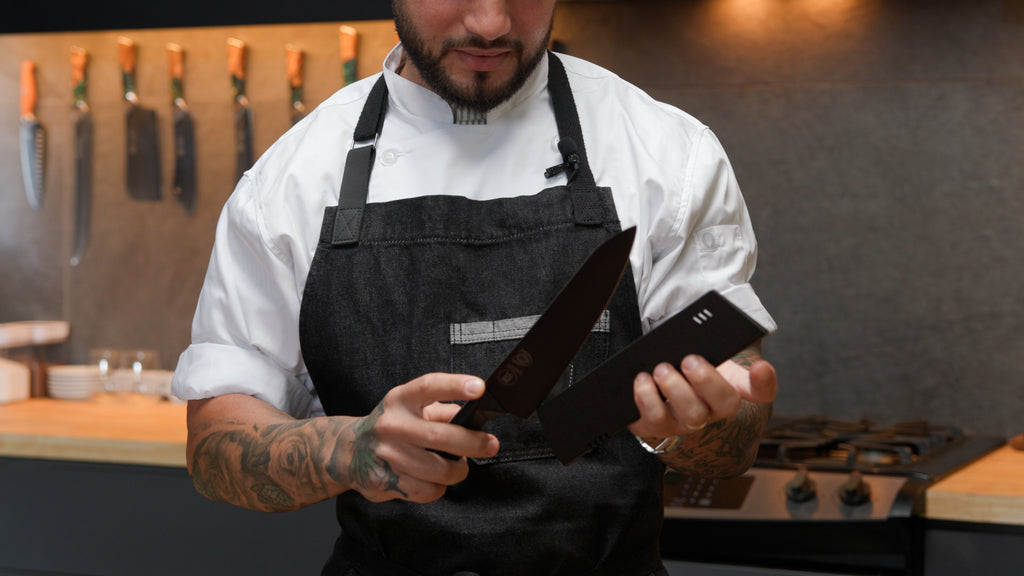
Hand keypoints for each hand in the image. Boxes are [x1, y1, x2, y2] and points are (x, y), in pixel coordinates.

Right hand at [345, 373, 499, 503]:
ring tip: (457, 466)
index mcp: (400, 400)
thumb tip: (473, 417)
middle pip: (440, 436)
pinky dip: (439, 487)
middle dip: (473, 443)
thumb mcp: (411, 408)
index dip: (455, 385)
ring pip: (439, 470)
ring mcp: (386, 454)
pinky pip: (427, 490)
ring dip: (457, 470)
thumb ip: (441, 410)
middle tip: (490, 445)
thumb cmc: (392, 426)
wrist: (348, 451)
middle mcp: (390, 425)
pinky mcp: (384, 481)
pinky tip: (434, 479)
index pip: (428, 386)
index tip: (479, 387)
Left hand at [627, 354, 776, 441]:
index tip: (762, 367)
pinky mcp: (656, 428)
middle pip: (724, 405)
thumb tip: (700, 329)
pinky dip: (647, 399)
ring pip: (691, 416)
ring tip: (661, 369)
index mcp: (730, 389)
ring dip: (676, 390)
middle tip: (689, 359)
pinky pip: (654, 421)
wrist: (656, 397)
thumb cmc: (682, 373)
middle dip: (707, 381)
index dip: (765, 382)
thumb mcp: (697, 358)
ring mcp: (685, 424)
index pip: (761, 392)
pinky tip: (641, 380)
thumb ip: (706, 345)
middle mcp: (712, 412)